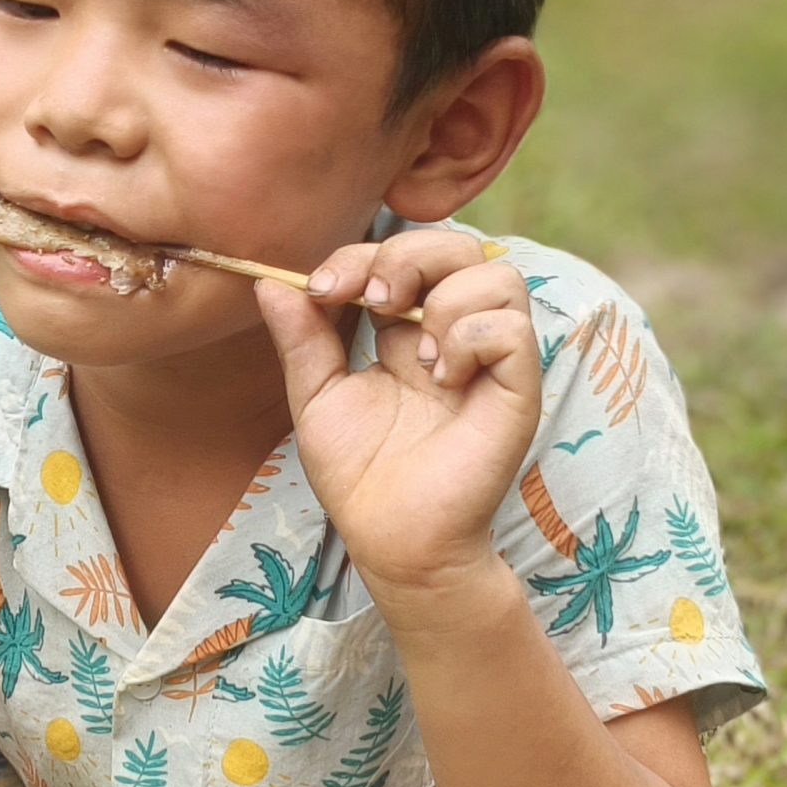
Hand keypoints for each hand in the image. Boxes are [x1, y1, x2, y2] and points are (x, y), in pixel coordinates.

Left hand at [253, 229, 541, 616]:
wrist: (393, 540)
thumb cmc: (361, 476)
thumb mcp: (317, 397)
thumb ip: (302, 338)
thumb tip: (270, 282)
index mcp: (407, 331)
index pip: (401, 254)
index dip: (362, 256)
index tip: (322, 289)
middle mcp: (455, 335)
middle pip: (460, 245)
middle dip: (408, 257)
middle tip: (374, 302)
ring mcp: (490, 360)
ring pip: (500, 275)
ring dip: (446, 298)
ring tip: (419, 353)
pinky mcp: (517, 389)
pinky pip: (513, 329)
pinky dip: (473, 337)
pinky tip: (443, 378)